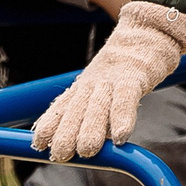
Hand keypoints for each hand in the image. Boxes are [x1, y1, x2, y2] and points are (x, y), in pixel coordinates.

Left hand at [29, 2, 185, 161]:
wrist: (148, 30)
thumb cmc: (126, 66)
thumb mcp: (102, 84)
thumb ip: (89, 108)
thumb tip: (78, 142)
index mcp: (84, 85)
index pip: (62, 106)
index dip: (49, 124)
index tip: (38, 143)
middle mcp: (93, 83)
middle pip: (76, 109)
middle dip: (66, 133)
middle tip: (60, 154)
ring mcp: (113, 79)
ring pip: (98, 106)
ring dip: (90, 129)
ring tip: (86, 151)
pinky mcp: (134, 77)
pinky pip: (127, 100)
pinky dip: (123, 118)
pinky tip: (121, 136)